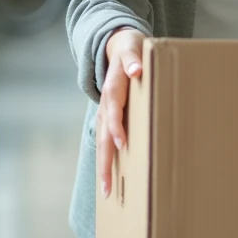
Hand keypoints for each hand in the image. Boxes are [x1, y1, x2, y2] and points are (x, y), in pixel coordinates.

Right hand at [97, 27, 144, 197]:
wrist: (118, 46)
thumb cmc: (132, 49)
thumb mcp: (134, 48)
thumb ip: (134, 59)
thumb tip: (135, 70)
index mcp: (114, 87)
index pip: (114, 108)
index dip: (116, 126)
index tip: (120, 143)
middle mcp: (106, 104)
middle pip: (103, 134)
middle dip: (105, 161)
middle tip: (109, 187)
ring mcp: (105, 112)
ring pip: (102, 142)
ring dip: (104, 166)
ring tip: (108, 191)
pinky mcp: (109, 118)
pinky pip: (106, 141)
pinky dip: (107, 160)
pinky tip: (111, 178)